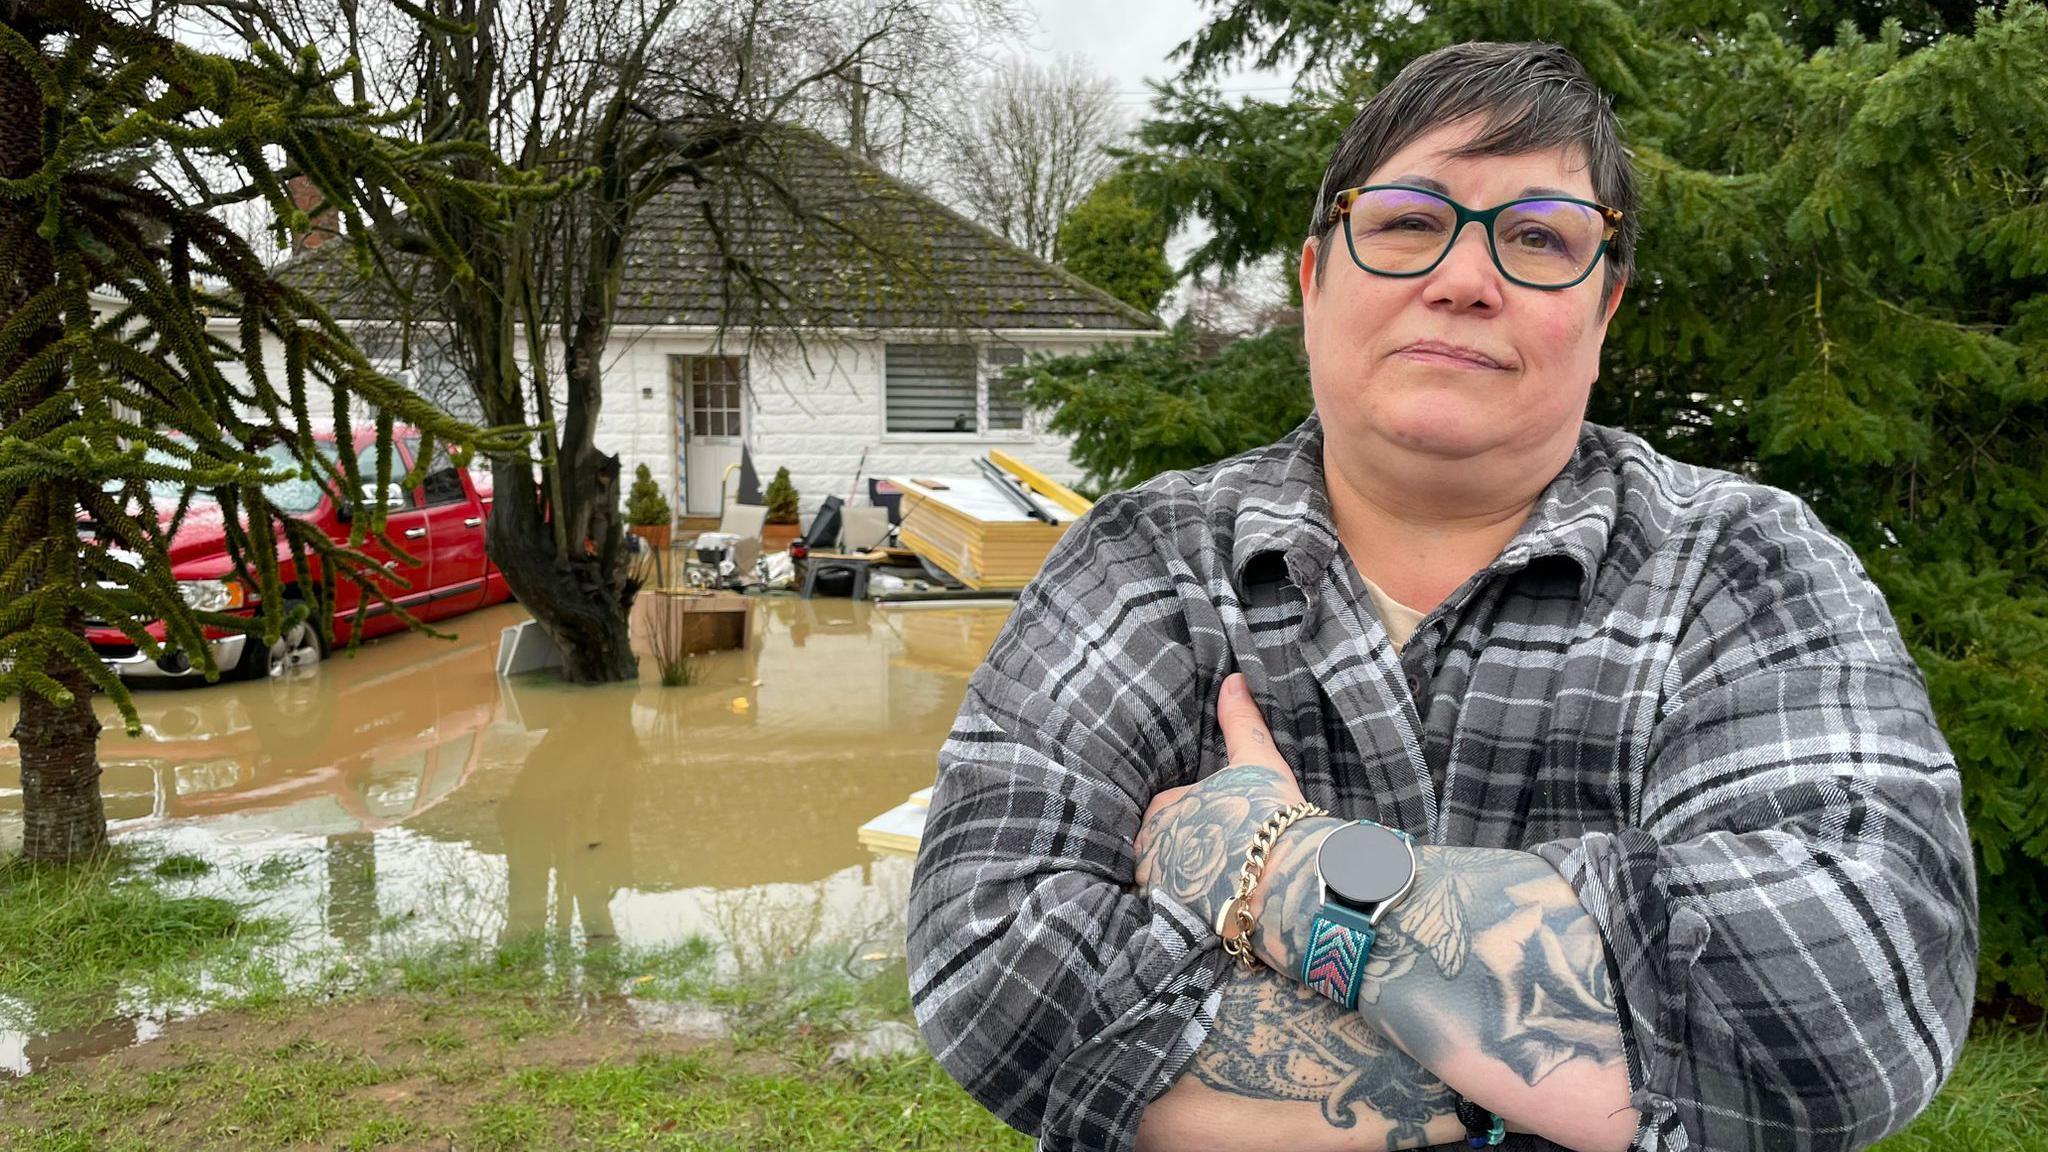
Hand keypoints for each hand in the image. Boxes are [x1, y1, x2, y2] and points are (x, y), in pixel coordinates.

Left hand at [1132, 672, 1310, 933]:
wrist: (1282, 877)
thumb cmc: (1266, 814)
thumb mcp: (1255, 760)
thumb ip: (1240, 721)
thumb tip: (1234, 679)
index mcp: (1164, 807)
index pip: (1164, 809)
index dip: (1187, 814)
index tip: (1211, 821)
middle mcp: (1153, 848)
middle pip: (1158, 848)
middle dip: (1175, 852)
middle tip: (1208, 857)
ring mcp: (1163, 888)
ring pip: (1162, 883)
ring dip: (1177, 884)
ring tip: (1206, 889)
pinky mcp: (1178, 922)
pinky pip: (1174, 915)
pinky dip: (1185, 914)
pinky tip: (1208, 916)